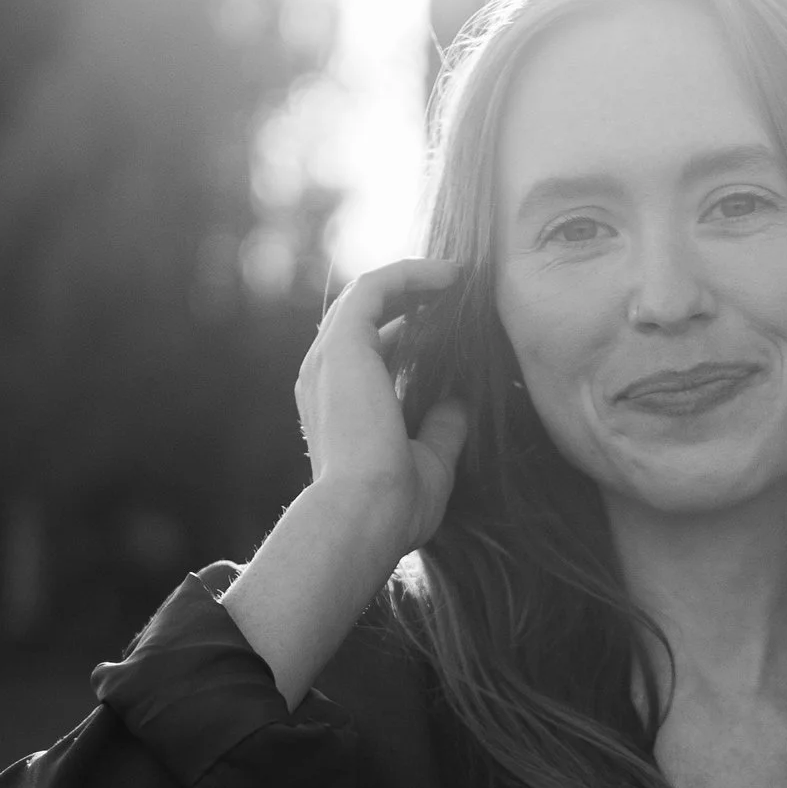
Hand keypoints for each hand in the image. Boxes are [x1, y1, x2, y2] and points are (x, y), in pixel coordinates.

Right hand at [293, 258, 469, 561]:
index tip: (451, 326)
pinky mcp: (343, 343)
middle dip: (408, 298)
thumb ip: (442, 428)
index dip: (408, 332)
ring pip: (366, 295)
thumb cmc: (391, 505)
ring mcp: (328, 358)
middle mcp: (325, 377)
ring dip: (411, 279)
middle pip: (364, 317)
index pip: (369, 352)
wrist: (362, 513)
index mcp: (338, 406)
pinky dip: (410, 274)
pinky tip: (450, 275)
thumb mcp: (429, 461)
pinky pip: (373, 286)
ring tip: (456, 276)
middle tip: (456, 290)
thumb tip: (462, 400)